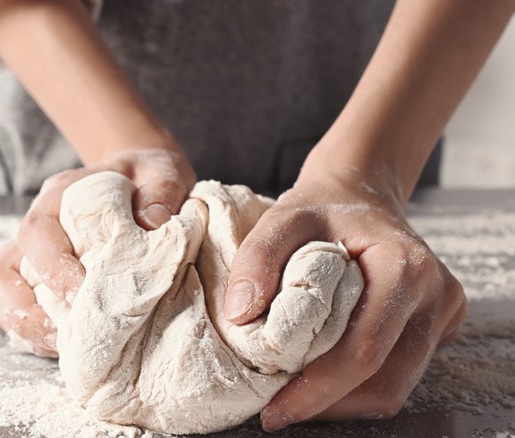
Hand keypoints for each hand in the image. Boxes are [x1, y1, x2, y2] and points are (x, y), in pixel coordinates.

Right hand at [0, 147, 195, 356]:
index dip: (54, 269)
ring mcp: (31, 255)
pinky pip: (17, 312)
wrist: (139, 179)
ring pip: (0, 296)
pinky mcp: (38, 279)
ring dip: (26, 328)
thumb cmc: (147, 177)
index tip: (85, 298)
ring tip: (67, 348)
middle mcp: (38, 226)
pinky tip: (68, 346)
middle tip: (68, 336)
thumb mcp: (161, 173)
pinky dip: (34, 334)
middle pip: (1, 272)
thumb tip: (153, 224)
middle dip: (27, 312)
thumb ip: (161, 192)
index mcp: (60, 196)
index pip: (37, 233)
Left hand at [223, 168, 466, 430]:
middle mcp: (437, 294)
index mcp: (405, 267)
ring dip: (343, 402)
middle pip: (386, 381)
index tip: (275, 410)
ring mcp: (444, 312)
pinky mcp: (440, 326)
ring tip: (296, 397)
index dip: (319, 389)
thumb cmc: (321, 208)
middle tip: (280, 410)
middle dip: (329, 405)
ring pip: (395, 388)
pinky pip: (399, 375)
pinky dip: (359, 388)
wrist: (359, 196)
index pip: (364, 350)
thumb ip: (258, 256)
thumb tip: (241, 314)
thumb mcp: (282, 217)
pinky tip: (322, 378)